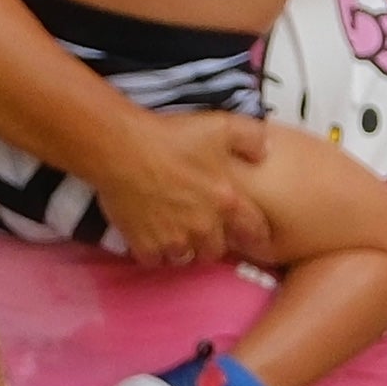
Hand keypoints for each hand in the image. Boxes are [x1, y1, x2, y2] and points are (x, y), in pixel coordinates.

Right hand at [88, 110, 271, 265]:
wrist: (121, 147)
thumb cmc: (169, 136)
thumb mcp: (220, 125)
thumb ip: (251, 138)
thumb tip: (265, 152)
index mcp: (226, 201)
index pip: (252, 232)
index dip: (251, 235)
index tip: (246, 235)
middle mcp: (203, 226)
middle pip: (215, 251)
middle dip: (210, 243)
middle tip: (200, 230)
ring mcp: (173, 239)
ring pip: (185, 259)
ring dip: (182, 250)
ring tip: (174, 233)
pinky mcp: (145, 244)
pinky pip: (154, 260)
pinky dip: (153, 252)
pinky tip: (150, 236)